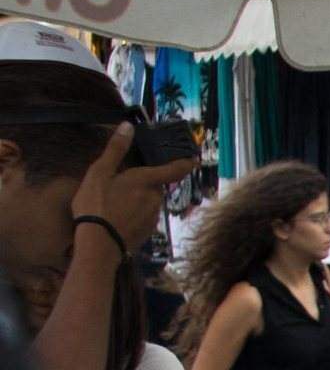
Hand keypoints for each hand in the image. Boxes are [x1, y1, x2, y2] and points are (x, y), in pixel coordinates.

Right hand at [72, 124, 197, 249]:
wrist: (99, 243)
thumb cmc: (96, 204)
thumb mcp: (100, 172)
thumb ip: (116, 149)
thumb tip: (127, 126)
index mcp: (147, 181)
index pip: (174, 169)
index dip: (185, 162)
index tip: (193, 158)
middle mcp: (156, 198)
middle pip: (155, 185)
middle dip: (144, 181)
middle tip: (121, 183)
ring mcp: (153, 216)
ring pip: (149, 200)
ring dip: (137, 197)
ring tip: (114, 201)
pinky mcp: (149, 231)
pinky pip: (144, 215)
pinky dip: (134, 212)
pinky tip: (118, 215)